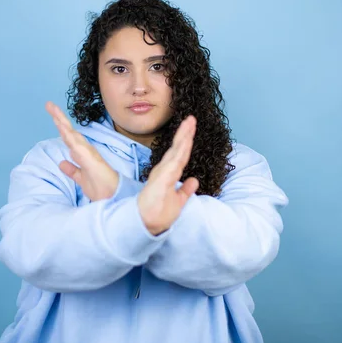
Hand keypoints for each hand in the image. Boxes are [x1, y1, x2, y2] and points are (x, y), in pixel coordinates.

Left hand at [45, 101, 118, 201]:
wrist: (112, 197)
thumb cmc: (100, 188)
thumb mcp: (81, 179)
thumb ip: (72, 170)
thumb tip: (62, 163)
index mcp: (82, 155)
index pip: (69, 138)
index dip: (61, 127)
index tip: (52, 116)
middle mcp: (85, 151)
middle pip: (69, 132)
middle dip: (59, 118)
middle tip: (48, 105)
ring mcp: (88, 153)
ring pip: (72, 135)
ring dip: (62, 122)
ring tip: (53, 110)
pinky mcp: (90, 158)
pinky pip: (77, 145)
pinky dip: (69, 136)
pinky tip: (62, 127)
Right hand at [138, 116, 198, 234]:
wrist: (146, 224)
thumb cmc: (159, 213)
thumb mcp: (178, 201)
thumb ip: (186, 190)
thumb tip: (194, 181)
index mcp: (168, 174)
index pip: (179, 154)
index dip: (185, 140)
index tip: (192, 127)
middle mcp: (165, 171)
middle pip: (178, 149)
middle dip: (185, 133)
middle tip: (192, 118)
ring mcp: (163, 174)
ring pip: (176, 152)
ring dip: (183, 137)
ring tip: (190, 123)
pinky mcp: (162, 180)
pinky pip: (174, 163)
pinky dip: (180, 151)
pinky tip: (185, 141)